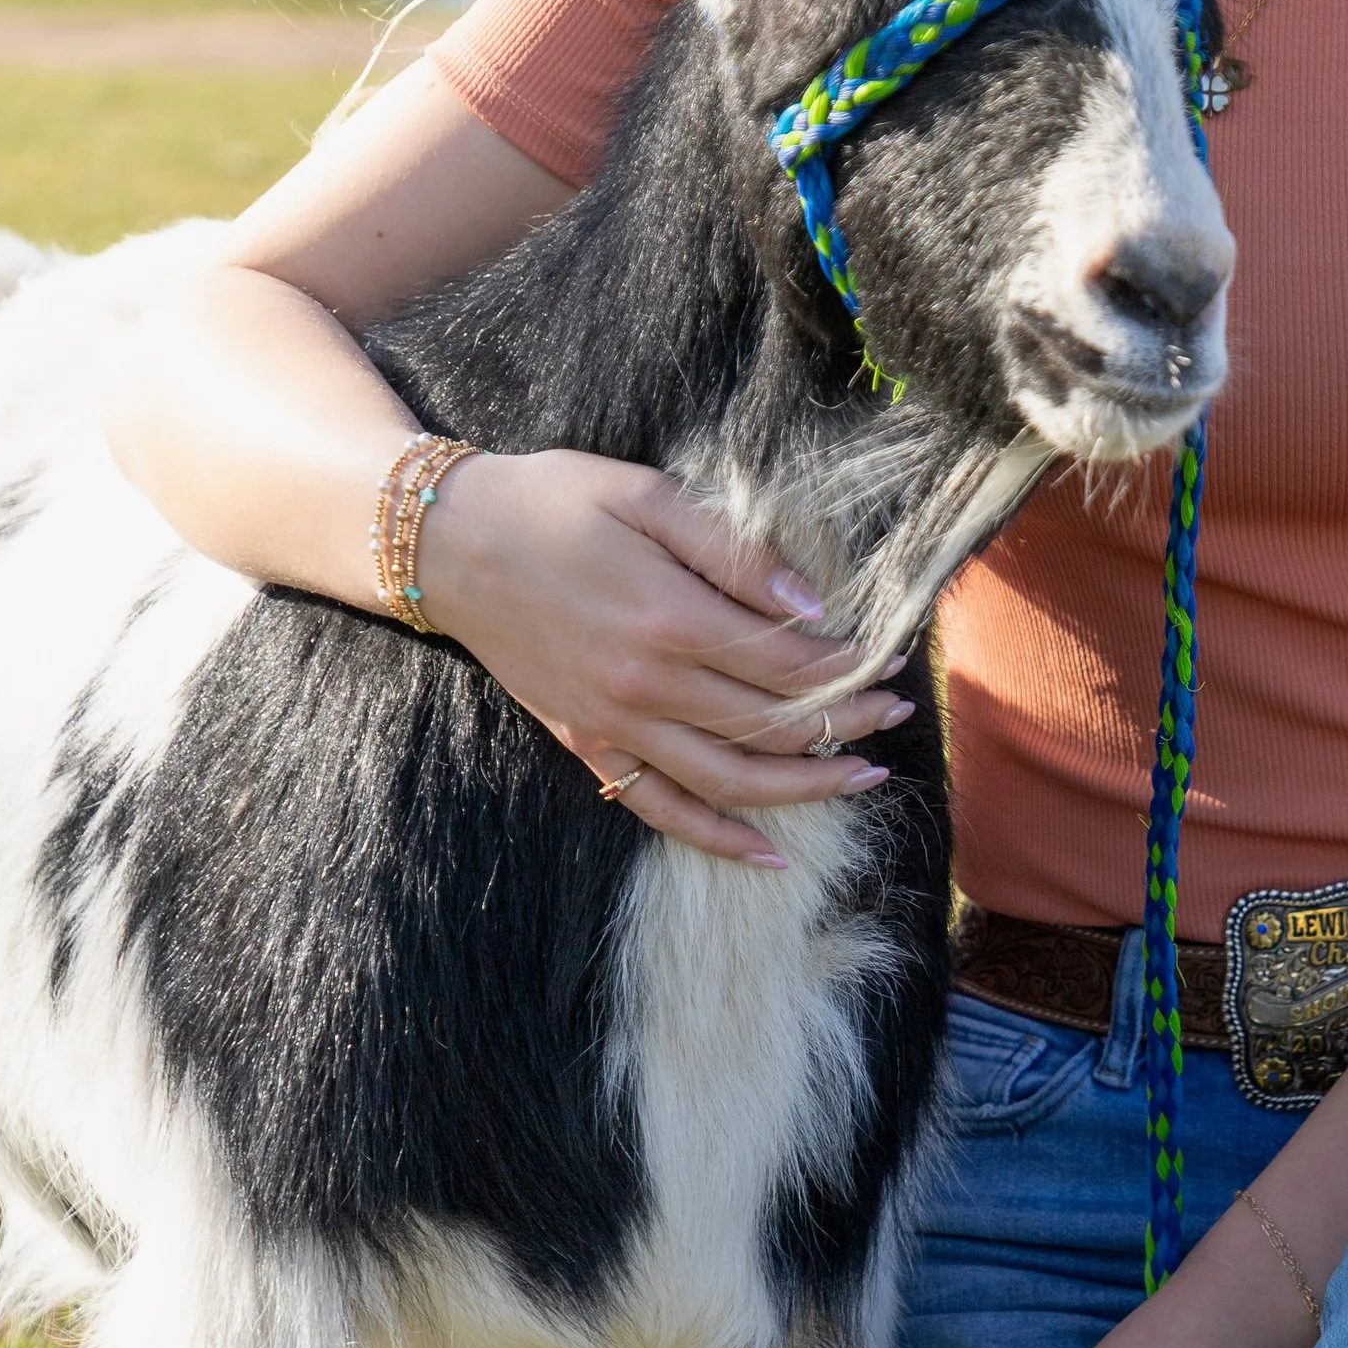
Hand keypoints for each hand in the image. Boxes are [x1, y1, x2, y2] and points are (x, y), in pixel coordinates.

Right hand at [417, 448, 910, 865]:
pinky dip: (718, 839)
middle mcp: (648, 685)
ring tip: (865, 778)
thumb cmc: (552, 503)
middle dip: (848, 722)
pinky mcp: (589, 746)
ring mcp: (617, 725)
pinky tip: (770, 851)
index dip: (849, 667)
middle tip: (897, 715)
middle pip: (774, 725)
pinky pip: (662, 810)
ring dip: (808, 787)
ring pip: (733, 782)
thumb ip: (732, 551)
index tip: (890, 659)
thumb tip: (810, 605)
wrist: (449, 545)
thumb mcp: (646, 495)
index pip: (789, 662)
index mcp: (670, 616)